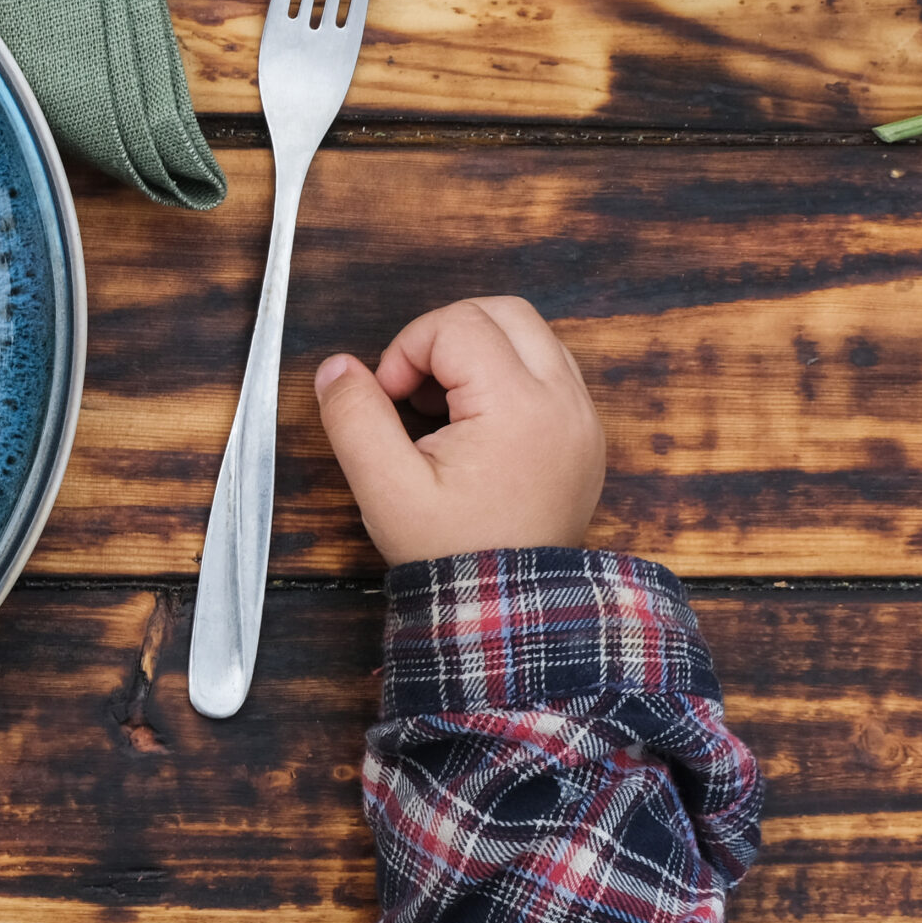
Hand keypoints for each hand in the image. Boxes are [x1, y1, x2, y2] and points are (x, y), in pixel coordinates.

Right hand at [312, 296, 604, 566]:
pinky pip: (549, 370)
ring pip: (531, 335)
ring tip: (443, 407)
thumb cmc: (449, 553)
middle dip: (446, 335)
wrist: (506, 610)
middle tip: (413, 390)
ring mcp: (582, 417)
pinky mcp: (585, 434)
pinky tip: (475, 423)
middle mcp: (564, 401)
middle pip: (505, 311)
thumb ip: (354, 418)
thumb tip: (336, 368)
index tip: (389, 400)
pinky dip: (507, 375)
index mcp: (517, 407)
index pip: (457, 325)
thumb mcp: (384, 489)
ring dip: (478, 351)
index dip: (407, 350)